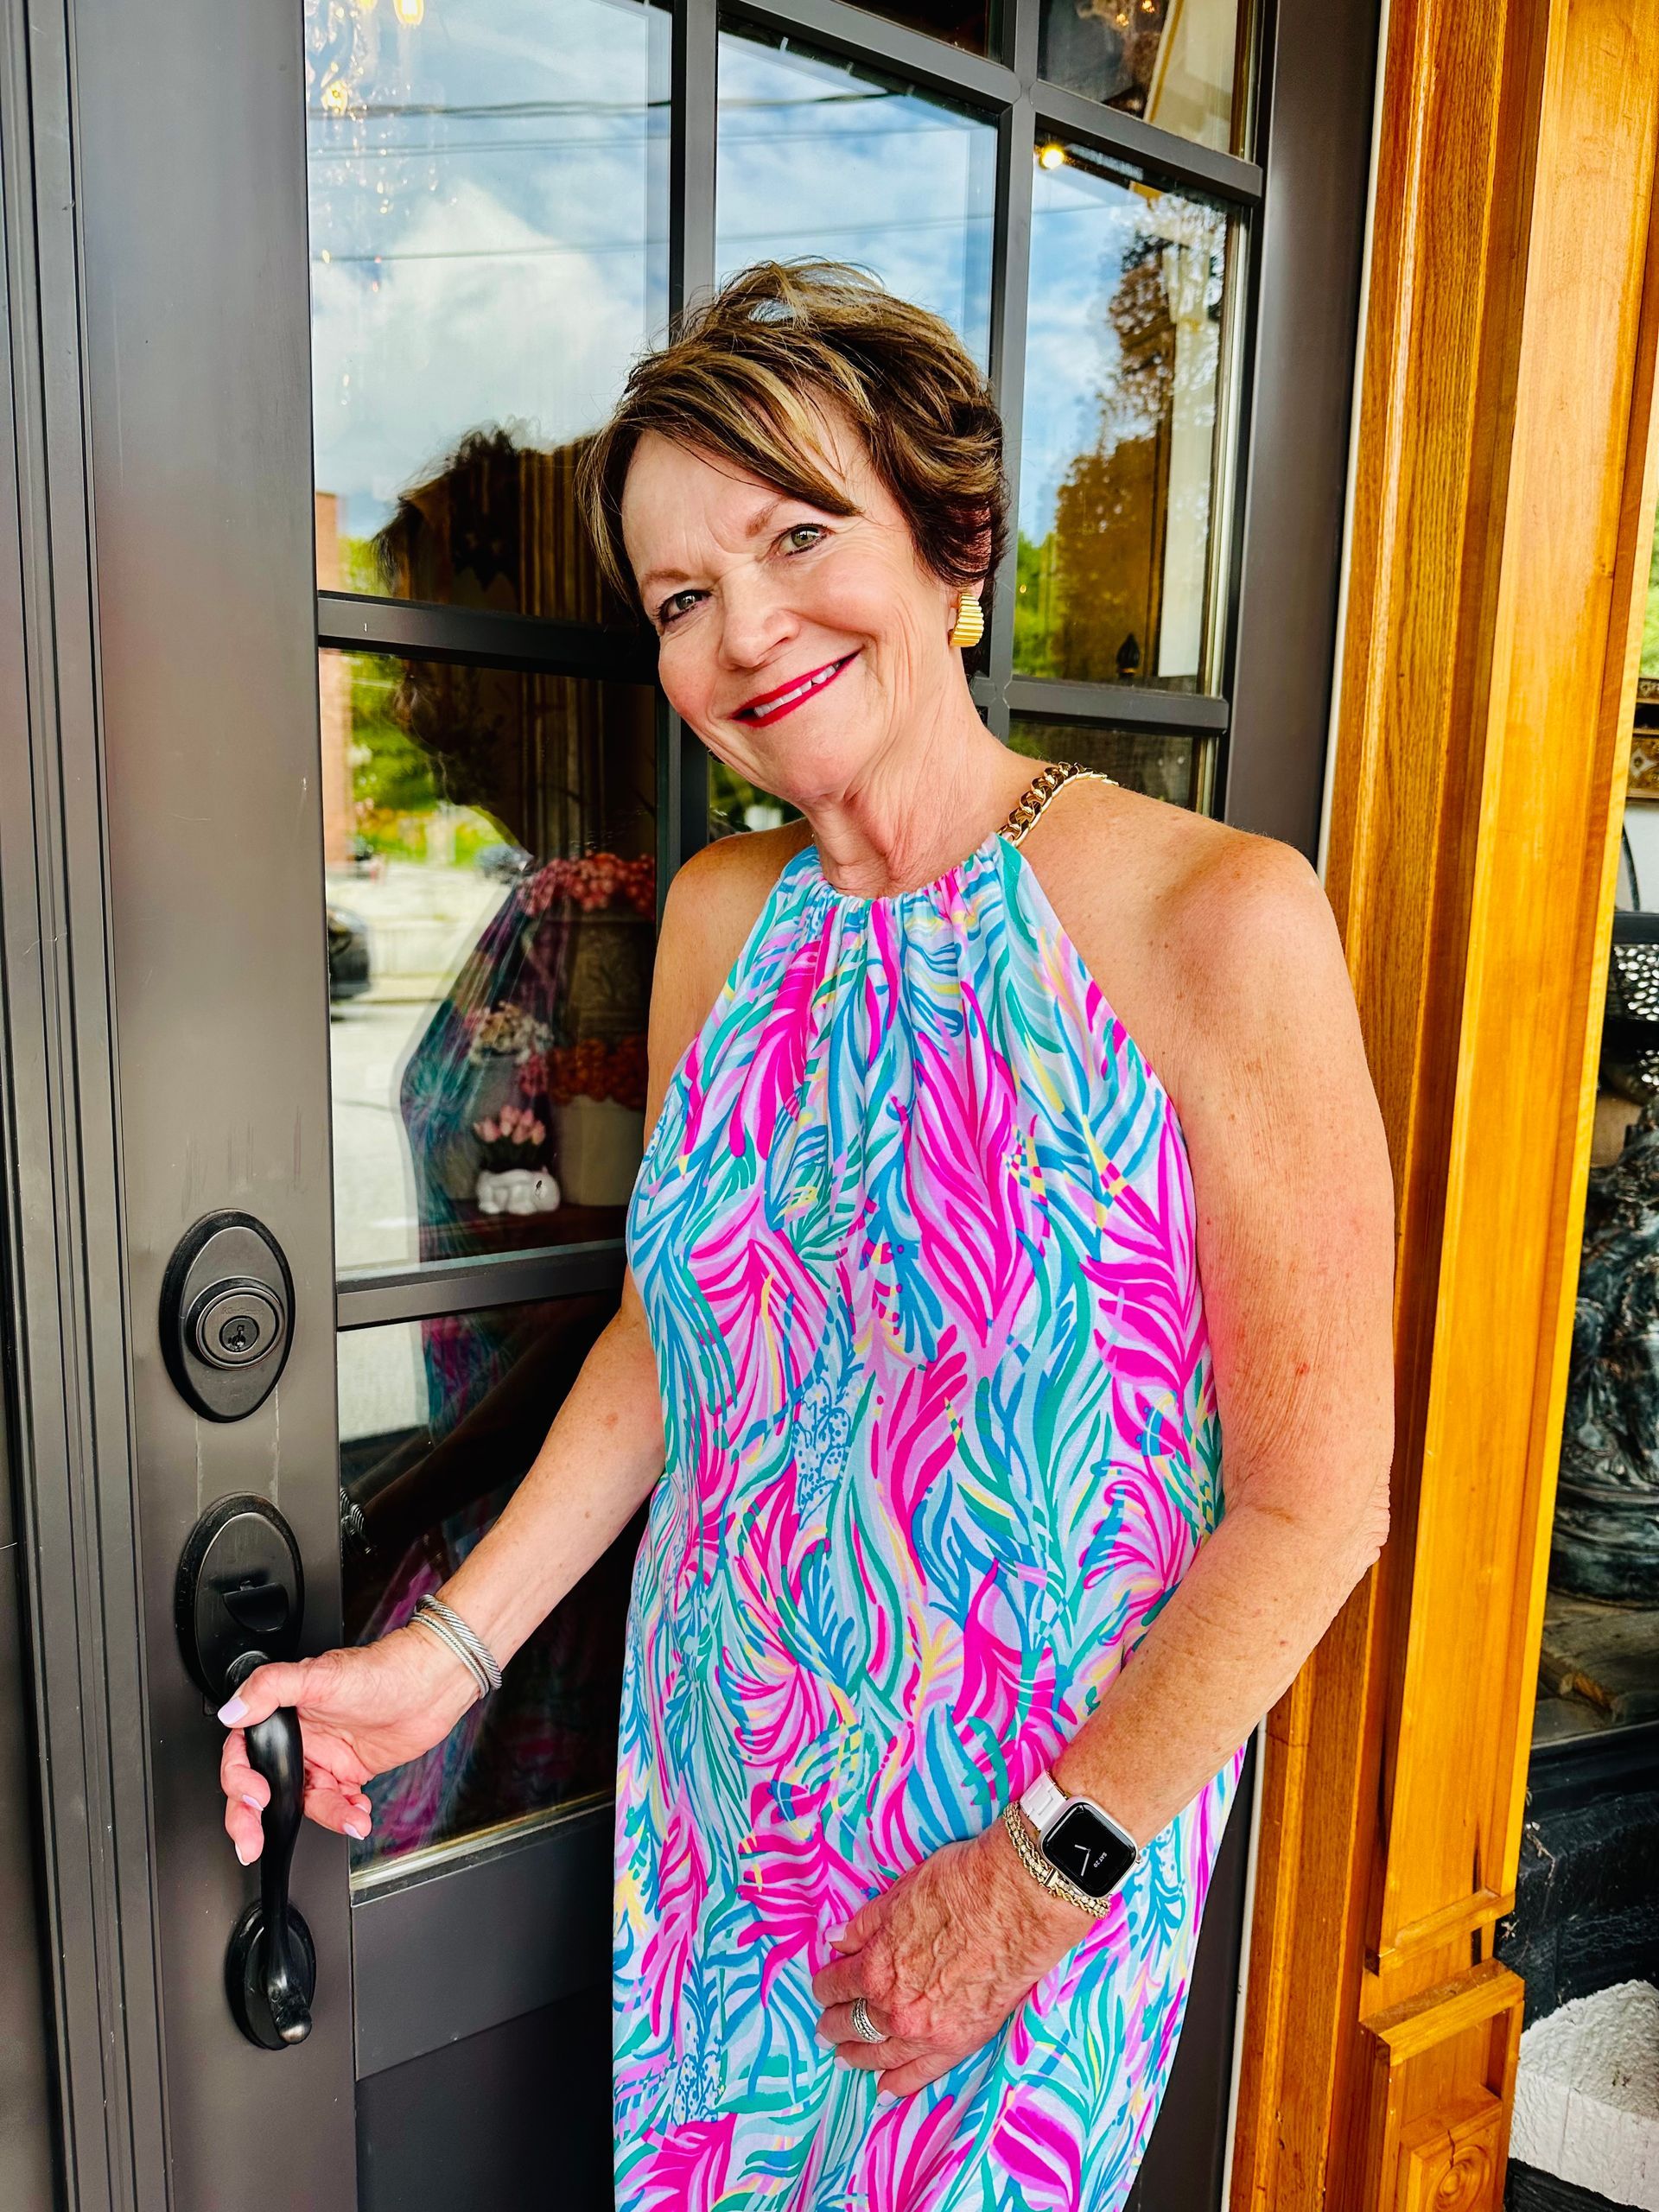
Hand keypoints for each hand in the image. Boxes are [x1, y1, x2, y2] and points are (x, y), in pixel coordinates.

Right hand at [217, 1625, 479, 1864]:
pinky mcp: (350, 1772)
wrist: (433, 1684)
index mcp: (284, 1713)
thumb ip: (271, 1688)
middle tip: (253, 1843)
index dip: (239, 1780)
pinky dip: (344, 1815)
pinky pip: (335, 1804)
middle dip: (253, 1820)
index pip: (243, 1754)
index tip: (253, 1799)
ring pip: (303, 1802)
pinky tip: (359, 1812)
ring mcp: (325, 1757)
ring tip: (349, 1817)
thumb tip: (233, 1710)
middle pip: (264, 1787)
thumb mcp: (321, 1674)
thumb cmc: (383, 1669)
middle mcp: (301, 1737)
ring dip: (323, 1816)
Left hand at [809, 1817, 1093, 2097]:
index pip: (837, 1985)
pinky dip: (899, 2082)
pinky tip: (884, 2086)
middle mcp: (894, 2007)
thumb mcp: (899, 1894)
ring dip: (857, 2054)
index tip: (824, 1987)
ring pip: (879, 2052)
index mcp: (875, 1967)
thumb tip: (835, 1942)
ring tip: (844, 2056)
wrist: (1017, 1904)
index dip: (826, 1986)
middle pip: (852, 2023)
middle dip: (835, 2023)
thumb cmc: (959, 1886)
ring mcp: (926, 2031)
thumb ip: (863, 1926)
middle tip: (827, 2026)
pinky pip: (920, 2073)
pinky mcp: (959, 2042)